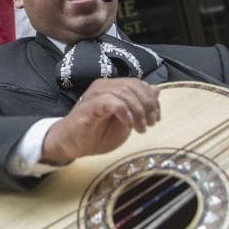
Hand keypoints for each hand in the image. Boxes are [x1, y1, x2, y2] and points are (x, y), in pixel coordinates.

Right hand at [42, 78, 159, 163]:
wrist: (72, 145)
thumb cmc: (97, 133)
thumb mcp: (126, 120)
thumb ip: (139, 105)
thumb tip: (156, 89)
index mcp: (112, 87)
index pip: (138, 83)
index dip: (151, 99)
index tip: (156, 117)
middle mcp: (103, 86)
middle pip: (133, 86)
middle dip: (147, 105)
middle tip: (150, 124)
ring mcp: (95, 95)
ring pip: (124, 92)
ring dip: (138, 111)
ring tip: (140, 128)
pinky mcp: (88, 107)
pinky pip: (110, 101)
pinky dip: (124, 111)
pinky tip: (128, 123)